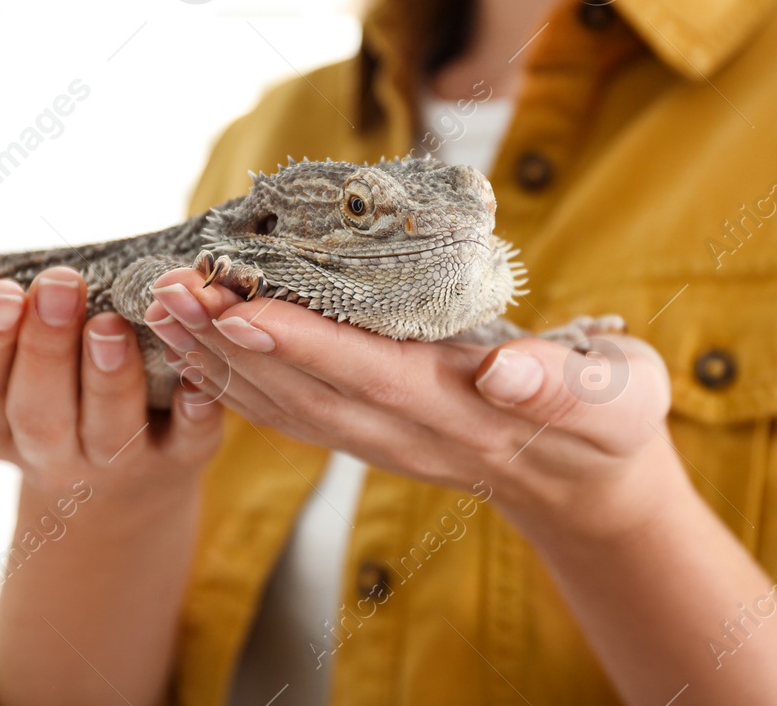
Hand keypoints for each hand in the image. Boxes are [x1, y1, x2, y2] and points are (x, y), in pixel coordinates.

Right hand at [0, 265, 224, 501]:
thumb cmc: (35, 413)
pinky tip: (199, 369)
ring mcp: (121, 461)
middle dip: (44, 350)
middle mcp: (54, 454)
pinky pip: (195, 439)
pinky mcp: (184, 458)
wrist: (121, 485)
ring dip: (109, 376)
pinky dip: (200, 407)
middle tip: (55, 285)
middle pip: (39, 412)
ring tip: (110, 322)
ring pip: (112, 426)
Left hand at [143, 267, 683, 540]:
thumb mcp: (615, 397)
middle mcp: (410, 433)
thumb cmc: (610, 420)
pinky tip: (199, 349)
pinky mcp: (373, 435)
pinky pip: (292, 415)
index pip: (369, 374)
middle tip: (168, 290)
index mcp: (464, 411)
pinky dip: (237, 383)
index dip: (300, 343)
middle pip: (305, 392)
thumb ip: (563, 385)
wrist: (592, 486)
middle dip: (230, 344)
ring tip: (162, 308)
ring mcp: (385, 441)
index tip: (238, 306)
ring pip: (286, 407)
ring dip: (218, 362)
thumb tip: (509, 371)